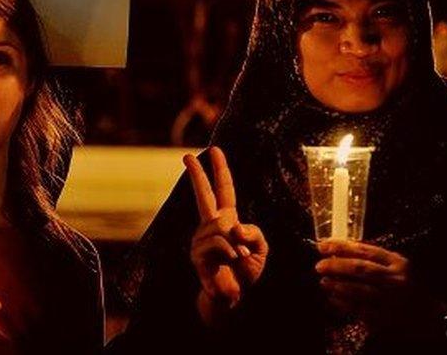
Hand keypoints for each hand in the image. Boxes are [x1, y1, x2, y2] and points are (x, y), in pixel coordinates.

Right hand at [186, 147, 267, 323]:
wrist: (233, 296)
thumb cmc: (246, 271)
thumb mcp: (260, 248)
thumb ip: (254, 232)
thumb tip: (234, 227)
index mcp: (226, 219)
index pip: (223, 191)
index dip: (220, 170)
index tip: (215, 150)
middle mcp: (210, 225)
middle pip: (203, 195)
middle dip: (197, 174)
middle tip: (186, 155)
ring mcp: (200, 238)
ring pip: (223, 227)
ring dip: (238, 243)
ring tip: (238, 257)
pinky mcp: (197, 253)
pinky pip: (219, 242)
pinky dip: (232, 252)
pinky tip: (230, 261)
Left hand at [316, 240, 445, 335]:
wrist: (427, 314)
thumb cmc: (404, 286)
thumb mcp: (394, 266)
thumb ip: (371, 257)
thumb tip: (336, 250)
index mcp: (397, 263)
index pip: (366, 250)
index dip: (341, 247)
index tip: (323, 246)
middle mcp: (396, 280)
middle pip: (361, 269)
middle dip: (336, 266)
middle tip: (320, 266)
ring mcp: (392, 299)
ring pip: (359, 290)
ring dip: (337, 285)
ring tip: (324, 282)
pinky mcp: (386, 317)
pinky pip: (360, 309)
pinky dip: (343, 303)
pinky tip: (332, 299)